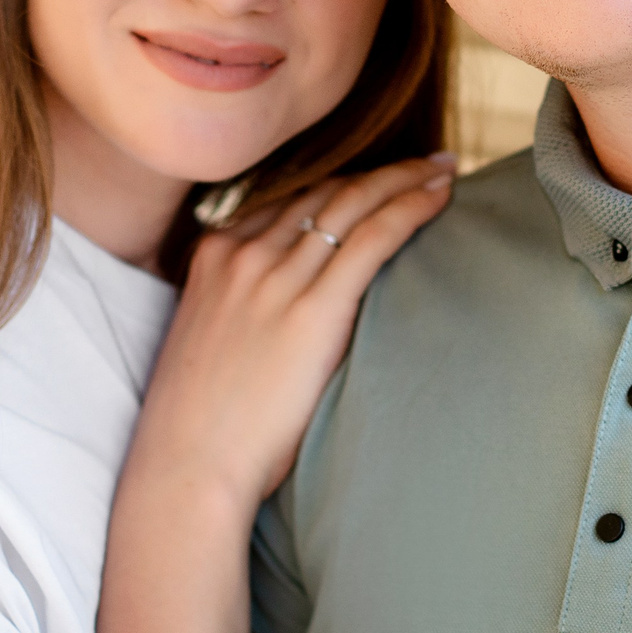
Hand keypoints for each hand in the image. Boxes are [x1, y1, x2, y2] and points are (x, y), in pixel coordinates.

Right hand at [127, 153, 455, 518]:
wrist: (186, 469)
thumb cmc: (201, 428)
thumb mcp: (209, 344)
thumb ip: (243, 310)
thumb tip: (290, 315)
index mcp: (212, 257)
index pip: (289, 199)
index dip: (340, 184)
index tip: (377, 180)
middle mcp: (241, 254)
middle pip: (324, 191)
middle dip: (380, 172)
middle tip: (428, 163)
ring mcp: (274, 278)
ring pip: (353, 203)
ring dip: (406, 179)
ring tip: (445, 171)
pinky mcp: (311, 309)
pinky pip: (372, 238)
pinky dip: (411, 208)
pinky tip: (440, 198)